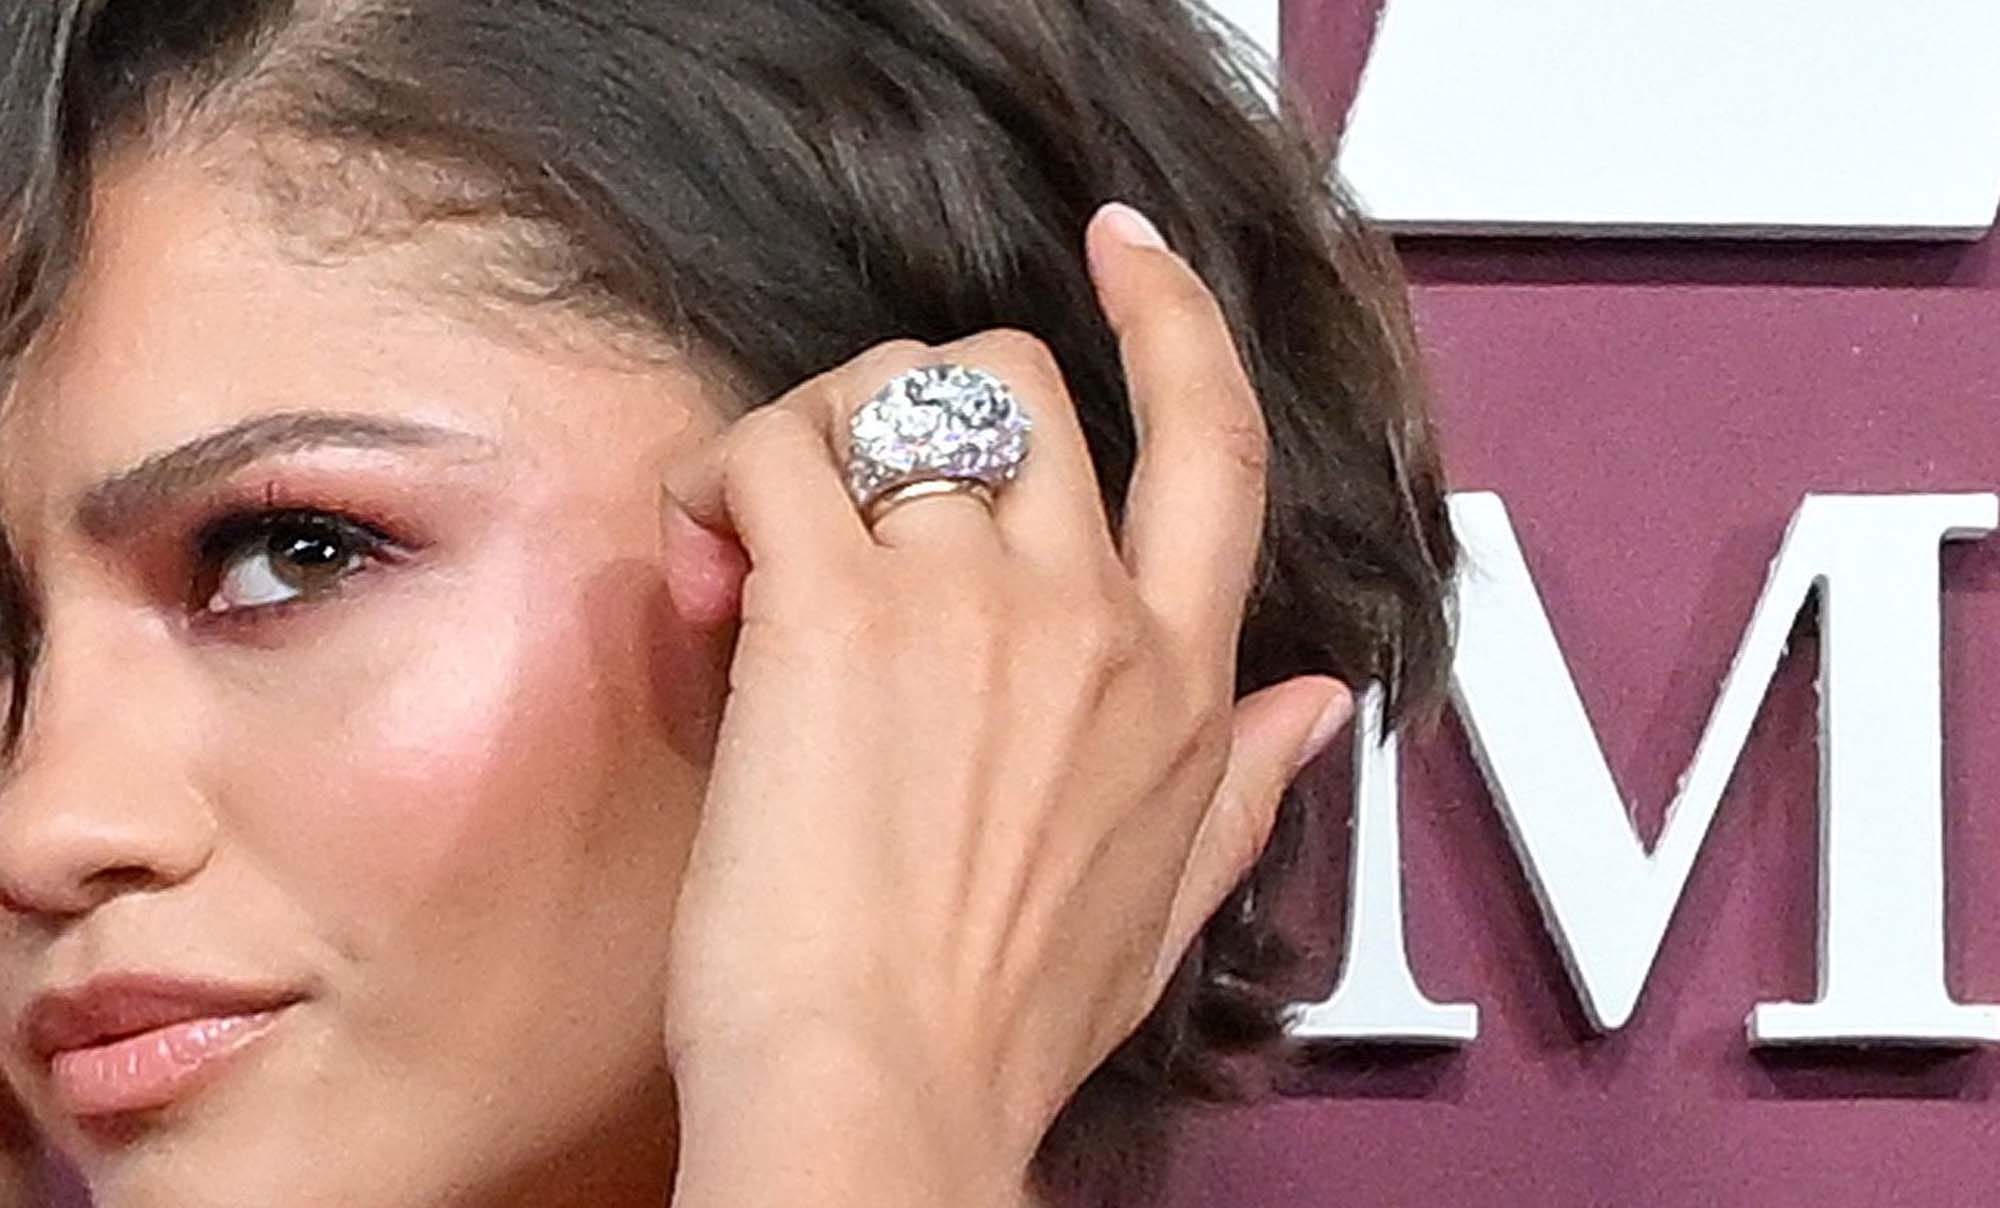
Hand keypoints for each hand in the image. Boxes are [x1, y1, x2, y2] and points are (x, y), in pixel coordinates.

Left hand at [656, 203, 1352, 1203]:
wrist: (885, 1099)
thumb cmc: (1000, 1025)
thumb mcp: (1168, 905)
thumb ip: (1248, 786)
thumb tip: (1321, 706)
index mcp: (1179, 677)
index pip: (1213, 445)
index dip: (1174, 324)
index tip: (1126, 259)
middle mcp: (1090, 612)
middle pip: (1017, 380)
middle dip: (924, 395)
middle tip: (848, 480)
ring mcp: (971, 600)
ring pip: (893, 391)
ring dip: (812, 428)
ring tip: (754, 530)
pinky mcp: (836, 612)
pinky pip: (776, 452)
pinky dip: (725, 476)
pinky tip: (707, 561)